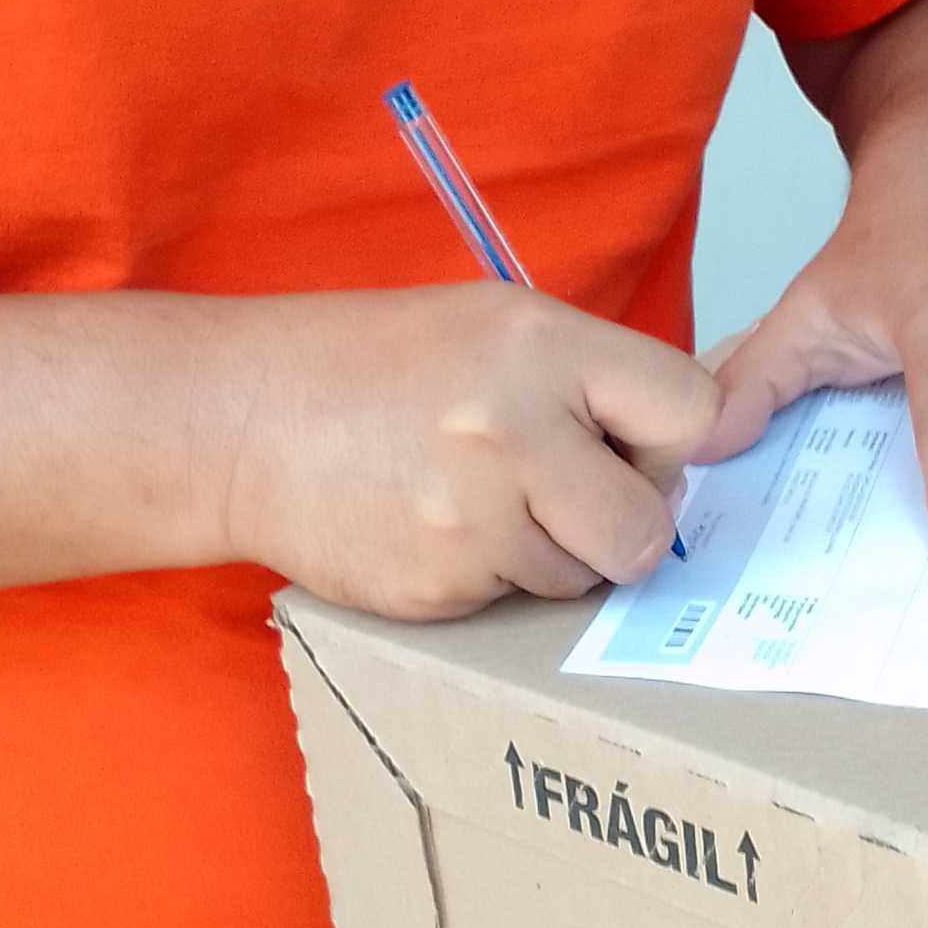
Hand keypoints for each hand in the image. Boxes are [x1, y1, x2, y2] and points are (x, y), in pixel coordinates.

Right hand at [219, 286, 716, 620]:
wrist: (237, 421)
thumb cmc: (373, 366)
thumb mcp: (492, 324)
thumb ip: (590, 378)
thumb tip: (688, 451)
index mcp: (541, 347)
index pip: (690, 412)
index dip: (674, 443)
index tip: (638, 447)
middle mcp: (514, 431)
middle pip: (646, 530)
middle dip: (622, 525)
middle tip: (566, 495)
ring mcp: (471, 520)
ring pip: (579, 578)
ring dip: (548, 554)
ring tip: (475, 500)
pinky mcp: (437, 588)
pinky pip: (509, 603)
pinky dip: (485, 578)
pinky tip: (430, 527)